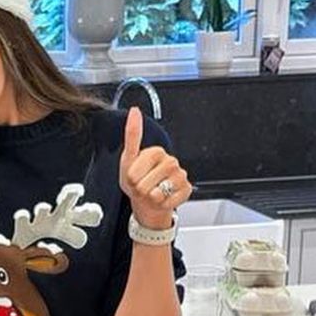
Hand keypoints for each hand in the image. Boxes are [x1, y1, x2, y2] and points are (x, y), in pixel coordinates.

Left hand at [119, 107, 191, 230]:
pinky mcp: (187, 189)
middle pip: (144, 184)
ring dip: (150, 197)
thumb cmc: (137, 180)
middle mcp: (171, 161)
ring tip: (152, 191)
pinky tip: (162, 198)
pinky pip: (167, 201)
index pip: (134, 172)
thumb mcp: (128, 159)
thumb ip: (132, 135)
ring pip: (156, 194)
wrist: (148, 200)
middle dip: (140, 189)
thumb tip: (135, 110)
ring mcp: (180, 175)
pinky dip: (161, 204)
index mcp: (156, 152)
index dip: (130, 179)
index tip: (134, 177)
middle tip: (143, 186)